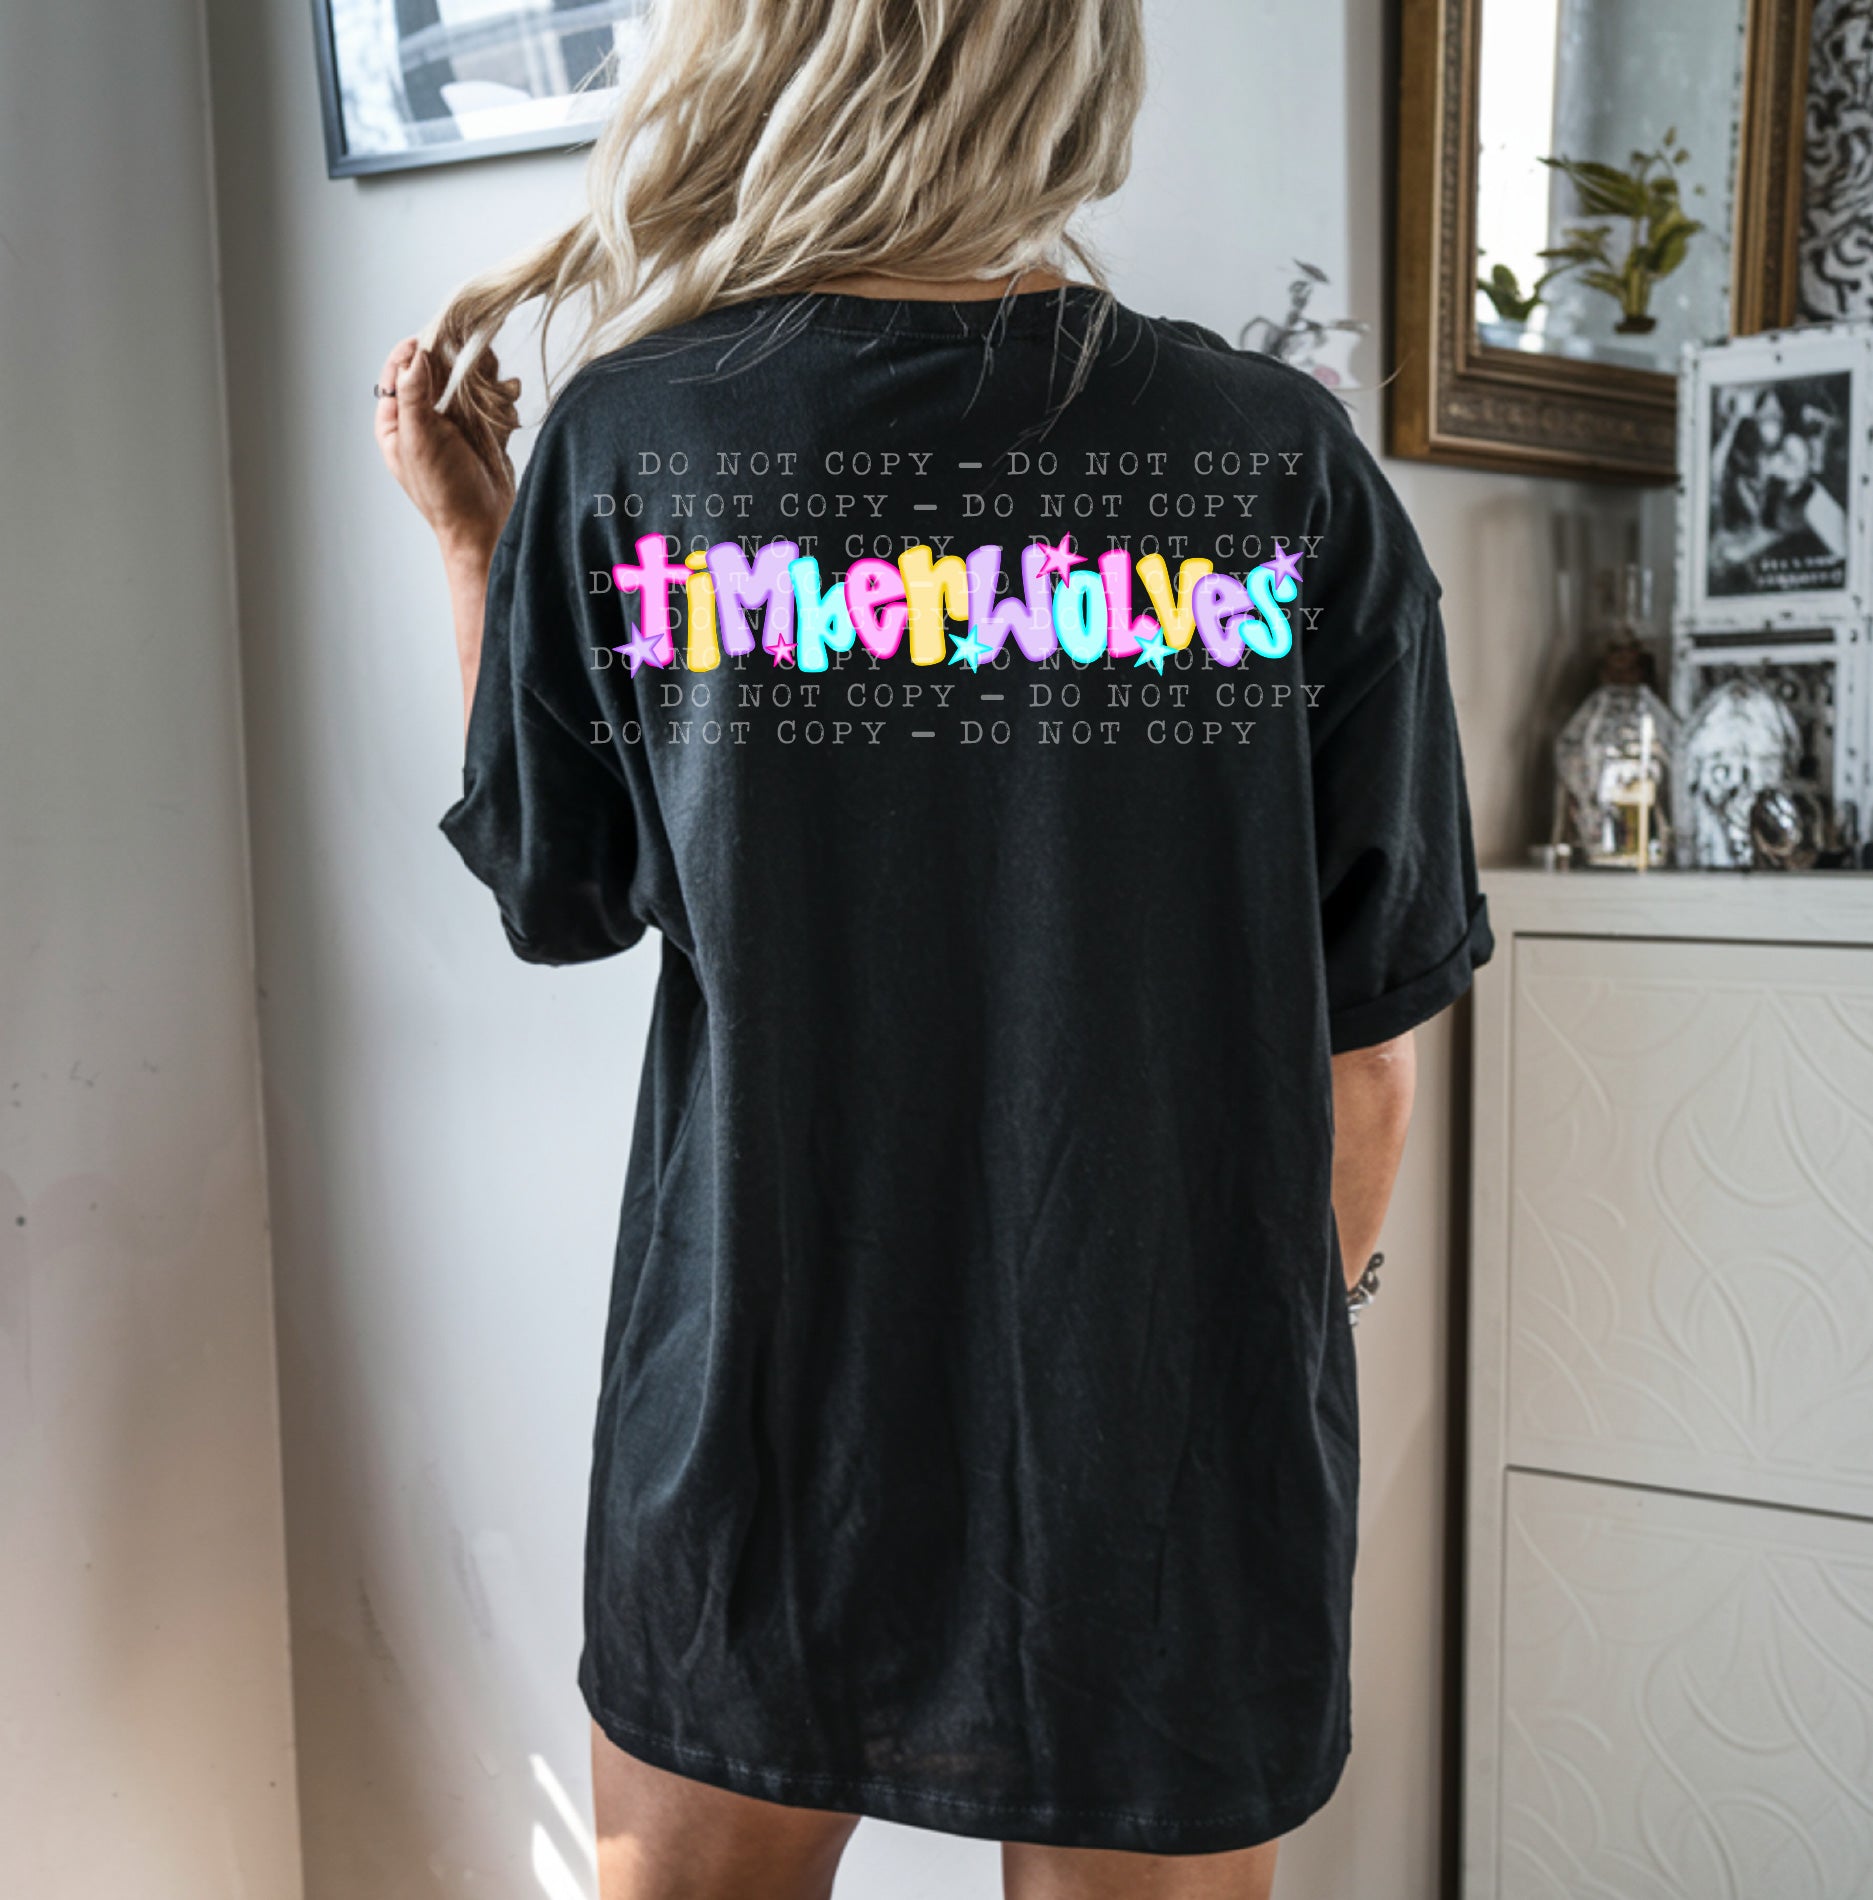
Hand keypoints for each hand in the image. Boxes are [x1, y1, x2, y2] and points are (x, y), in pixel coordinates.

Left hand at [375, 335, 513, 566]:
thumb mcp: (420, 440)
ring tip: (499, 389)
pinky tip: (508, 410)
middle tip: (478, 358)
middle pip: (437, 370)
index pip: (399, 370)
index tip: (436, 337)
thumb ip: (413, 395)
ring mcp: (455, 424)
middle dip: (459, 362)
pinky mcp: (484, 431)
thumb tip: (415, 355)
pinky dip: (503, 400)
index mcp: (397, 420)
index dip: (415, 350)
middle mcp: (424, 417)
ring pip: (469, 382)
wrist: (483, 527)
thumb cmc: (444, 490)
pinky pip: (493, 402)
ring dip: (487, 381)